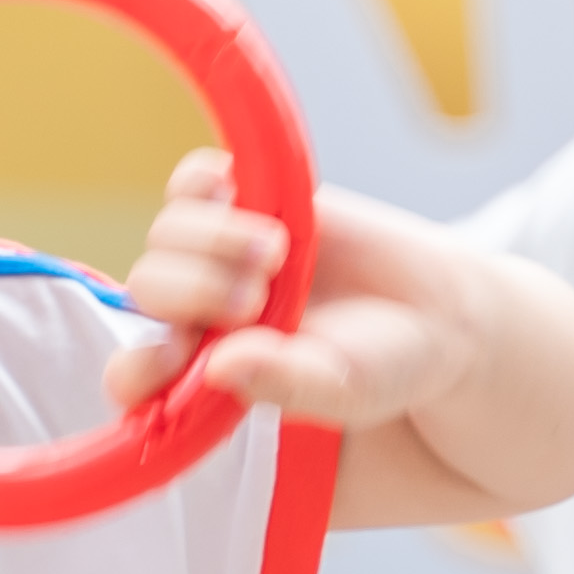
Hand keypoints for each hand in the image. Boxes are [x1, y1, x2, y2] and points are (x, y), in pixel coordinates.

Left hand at [106, 149, 483, 428]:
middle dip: (191, 293)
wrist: (436, 313)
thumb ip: (284, 384)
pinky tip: (237, 193)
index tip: (176, 359)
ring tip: (275, 254)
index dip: (138, 365)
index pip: (136, 375)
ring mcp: (219, 258)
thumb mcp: (342, 390)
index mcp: (206, 376)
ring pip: (167, 236)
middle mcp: (201, 317)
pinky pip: (197, 183)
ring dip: (212, 242)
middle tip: (254, 303)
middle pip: (148, 289)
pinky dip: (207, 184)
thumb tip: (220, 367)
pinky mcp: (249, 204)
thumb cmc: (382, 367)